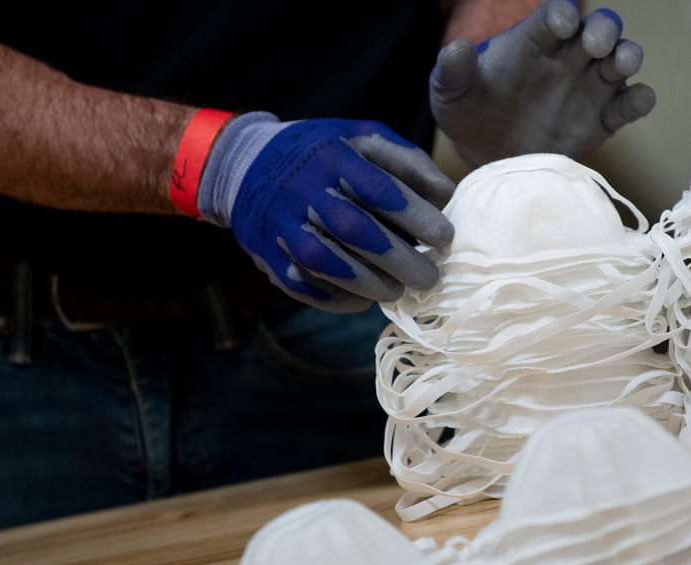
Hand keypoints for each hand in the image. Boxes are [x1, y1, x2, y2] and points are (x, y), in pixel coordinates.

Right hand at [197, 113, 455, 311]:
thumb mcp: (362, 137)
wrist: (246, 163)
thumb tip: (445, 196)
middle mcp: (303, 189)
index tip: (444, 238)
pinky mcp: (266, 253)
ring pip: (325, 262)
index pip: (379, 190)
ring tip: (397, 291)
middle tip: (429, 277)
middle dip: (399, 259)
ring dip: (367, 283)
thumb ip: (406, 161)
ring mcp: (280, 224)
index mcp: (332, 156)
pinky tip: (360, 301)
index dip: (416, 217)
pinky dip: (333, 298)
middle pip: (355, 230)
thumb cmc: (321, 153)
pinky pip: (300, 283)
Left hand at [431, 0, 655, 166]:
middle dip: (602, 29)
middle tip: (595, 43)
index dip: (560, 13)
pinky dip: (639, 100)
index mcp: (534, 41)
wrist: (487, 159)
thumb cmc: (469, 116)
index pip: (554, 15)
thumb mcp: (450, 95)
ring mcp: (589, 87)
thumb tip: (456, 49)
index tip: (560, 22)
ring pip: (621, 60)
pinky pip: (629, 105)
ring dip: (627, 56)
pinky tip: (637, 101)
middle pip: (598, 29)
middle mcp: (568, 57)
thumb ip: (452, 72)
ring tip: (621, 64)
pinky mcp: (603, 120)